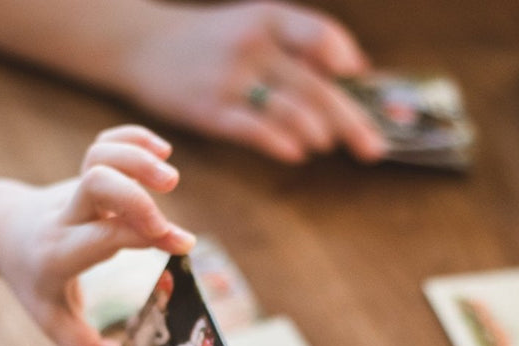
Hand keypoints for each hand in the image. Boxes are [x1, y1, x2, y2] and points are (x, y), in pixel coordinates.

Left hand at [0, 125, 194, 345]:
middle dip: (136, 195)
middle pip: (96, 184)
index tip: (183, 247)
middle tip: (166, 215)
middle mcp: (67, 216)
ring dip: (138, 159)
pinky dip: (134, 139)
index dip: (145, 236)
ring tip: (170, 177)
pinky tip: (162, 151)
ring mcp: (75, 190)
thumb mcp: (53, 324)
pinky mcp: (85, 171)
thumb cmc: (35, 282)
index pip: (104, 237)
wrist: (3, 232)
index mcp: (61, 253)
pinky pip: (107, 142)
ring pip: (101, 157)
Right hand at [117, 1, 386, 163]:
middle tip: (374, 148)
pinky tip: (298, 153)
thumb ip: (298, 44)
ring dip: (318, 131)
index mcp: (269, 19)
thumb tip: (354, 71)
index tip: (364, 83)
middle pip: (315, 86)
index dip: (346, 60)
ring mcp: (232, 78)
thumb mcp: (254, 25)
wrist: (144, 47)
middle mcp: (253, 44)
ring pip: (290, 109)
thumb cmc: (209, 43)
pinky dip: (282, 142)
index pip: (320, 36)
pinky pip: (255, 129)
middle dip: (350, 120)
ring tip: (328, 144)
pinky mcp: (212, 109)